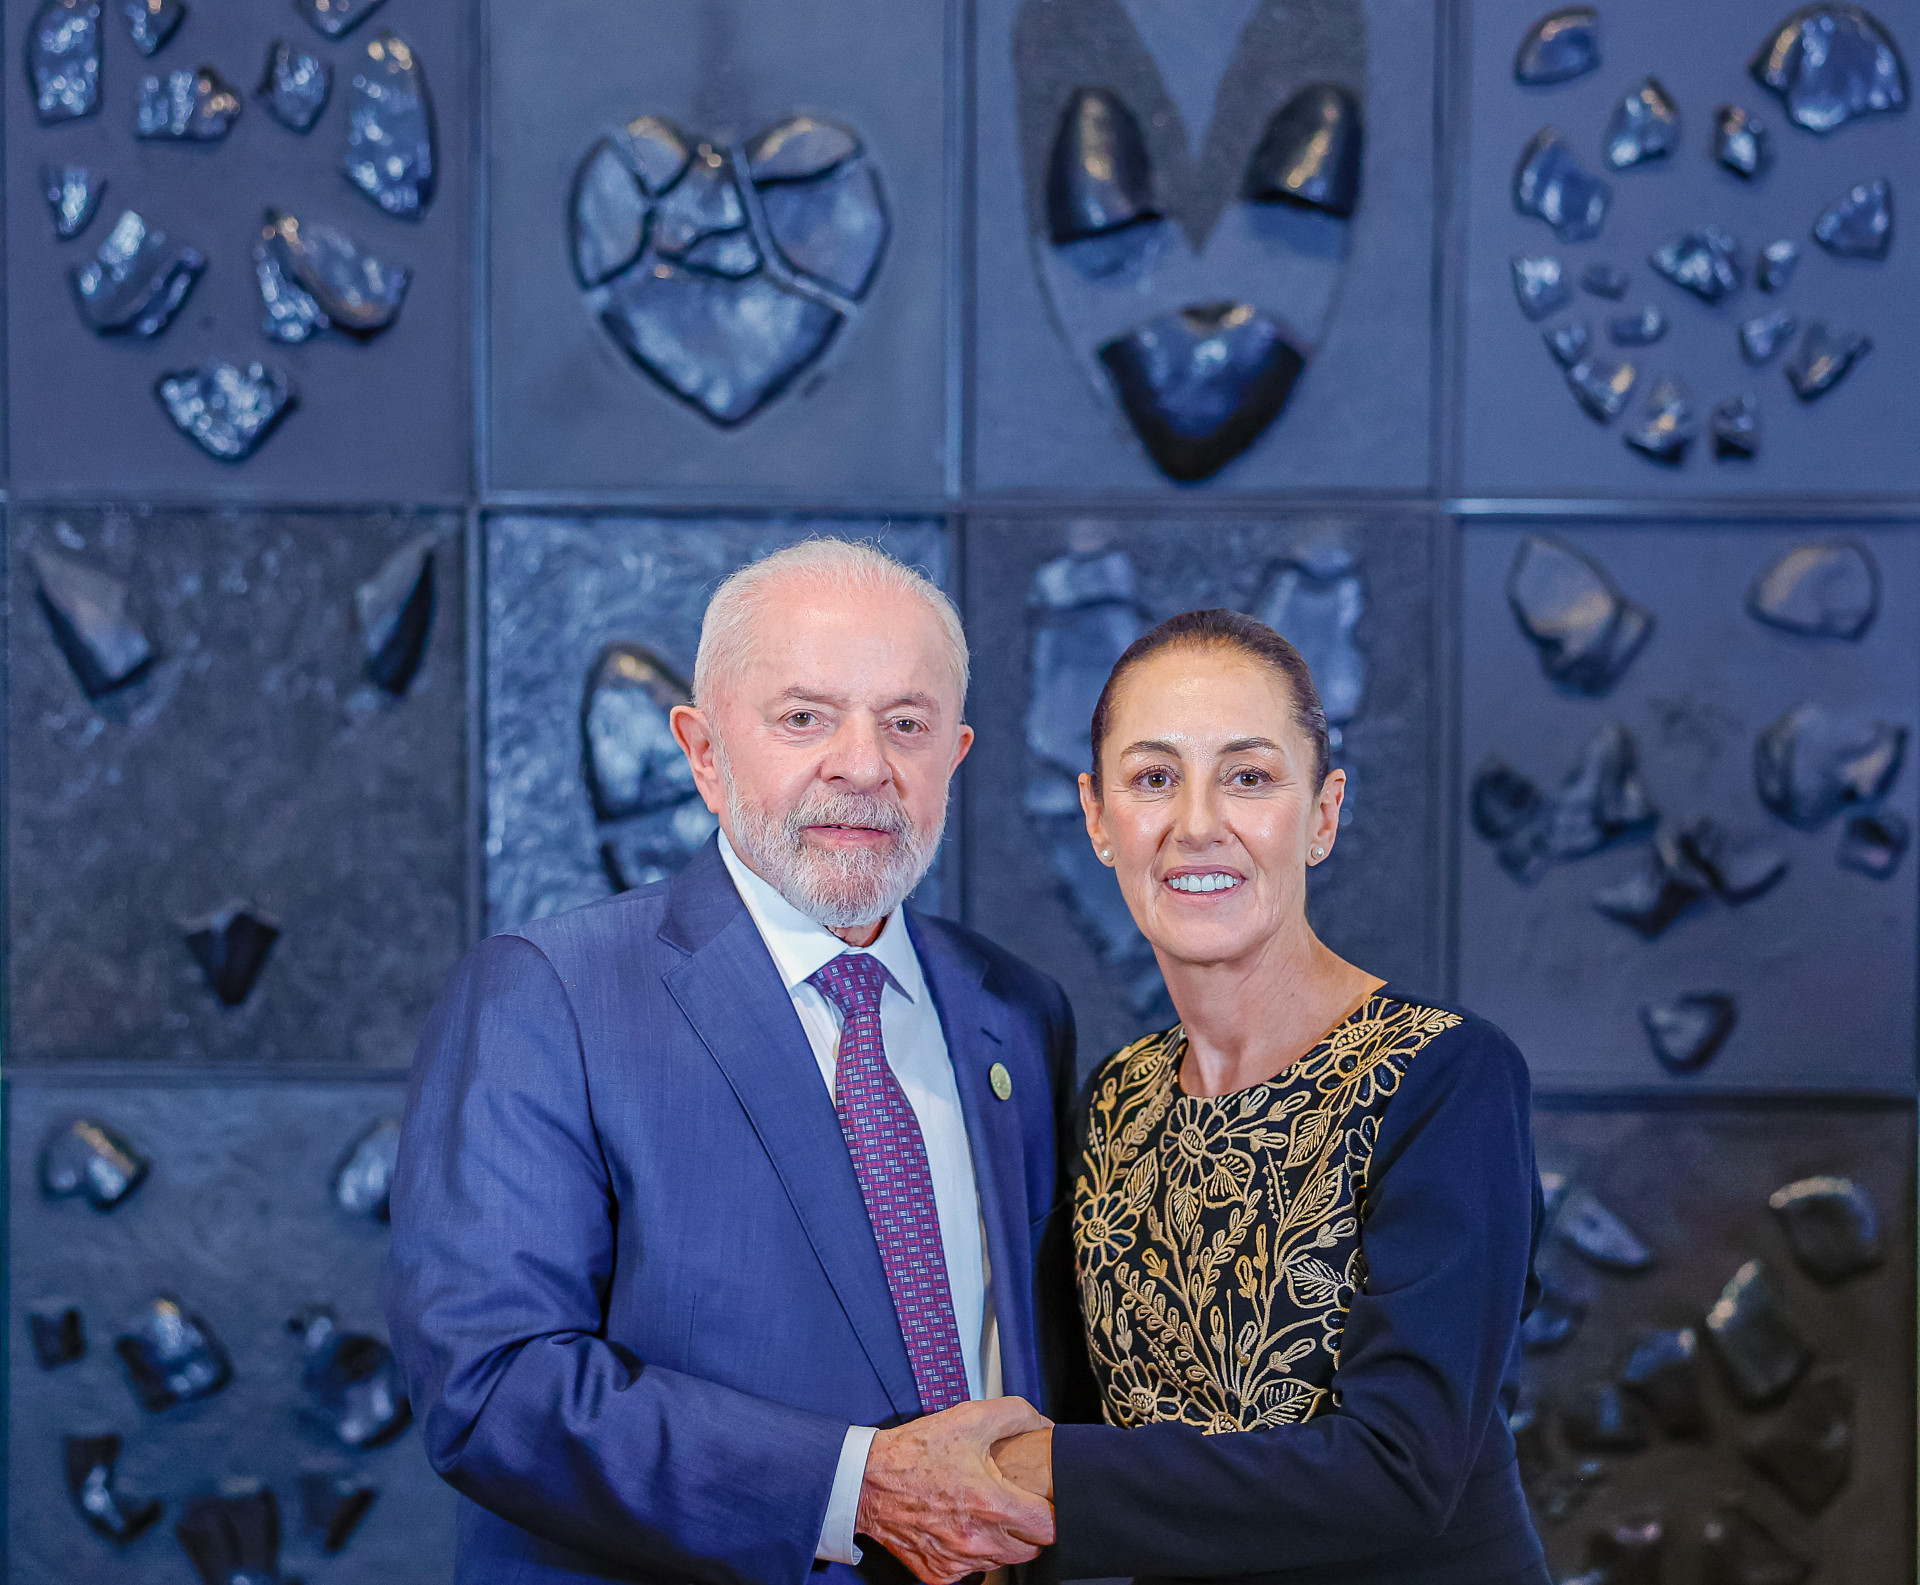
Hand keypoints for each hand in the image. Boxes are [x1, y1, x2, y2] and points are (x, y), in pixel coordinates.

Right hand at [855, 1396, 1055, 1582]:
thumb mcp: (968, 1418)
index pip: (1050, 1526)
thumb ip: (1015, 1415)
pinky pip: (971, 1571)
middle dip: (1031, 1527)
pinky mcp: (939, 1573)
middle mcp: (978, 1541)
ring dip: (1003, 1541)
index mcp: (992, 1505)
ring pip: (1002, 1561)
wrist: (867, 1481)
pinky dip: (973, 1554)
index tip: (1044, 1499)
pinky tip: (962, 1528)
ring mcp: (958, 1561)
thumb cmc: (915, 1452)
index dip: (1053, 1510)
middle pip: (1032, 1549)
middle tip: (1017, 1504)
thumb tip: (1043, 1425)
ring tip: (986, 1513)